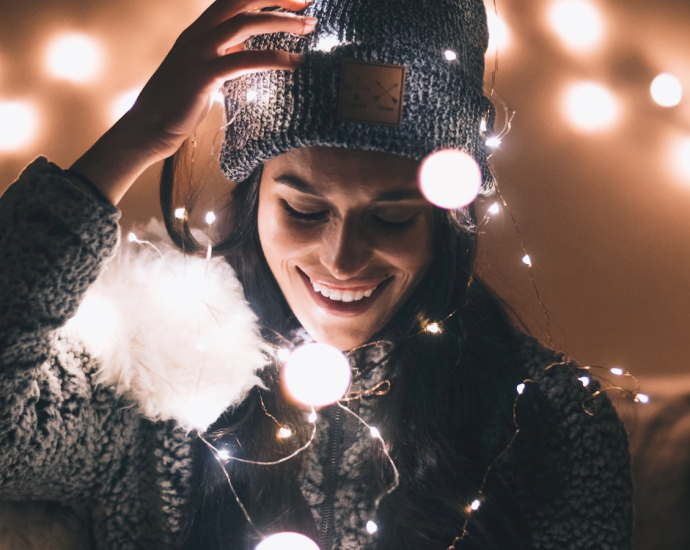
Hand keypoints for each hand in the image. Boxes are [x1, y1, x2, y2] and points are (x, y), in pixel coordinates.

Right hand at [130, 0, 315, 160]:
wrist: (148, 128)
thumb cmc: (178, 104)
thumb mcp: (205, 72)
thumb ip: (224, 57)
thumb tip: (246, 53)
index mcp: (199, 31)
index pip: (234, 0)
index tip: (294, 1)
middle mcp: (198, 35)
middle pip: (240, 0)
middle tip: (308, 3)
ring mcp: (198, 53)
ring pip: (245, 24)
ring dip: (281, 22)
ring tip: (308, 28)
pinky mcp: (203, 76)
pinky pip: (243, 60)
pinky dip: (273, 58)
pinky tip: (294, 62)